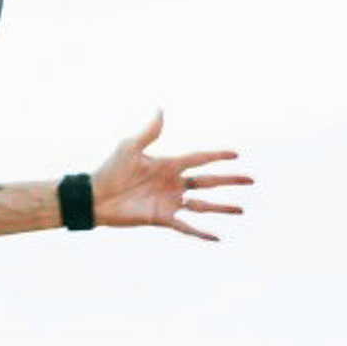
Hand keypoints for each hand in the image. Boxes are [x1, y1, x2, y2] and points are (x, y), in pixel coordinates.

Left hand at [93, 112, 250, 239]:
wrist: (94, 197)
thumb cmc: (110, 170)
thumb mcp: (129, 147)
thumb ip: (149, 132)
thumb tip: (160, 109)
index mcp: (168, 164)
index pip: (199, 159)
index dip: (217, 156)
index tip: (237, 154)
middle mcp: (173, 183)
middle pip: (208, 182)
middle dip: (229, 181)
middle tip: (251, 179)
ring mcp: (169, 201)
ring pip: (202, 205)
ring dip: (222, 207)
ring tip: (242, 209)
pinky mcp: (162, 218)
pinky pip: (186, 226)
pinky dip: (201, 232)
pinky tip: (217, 236)